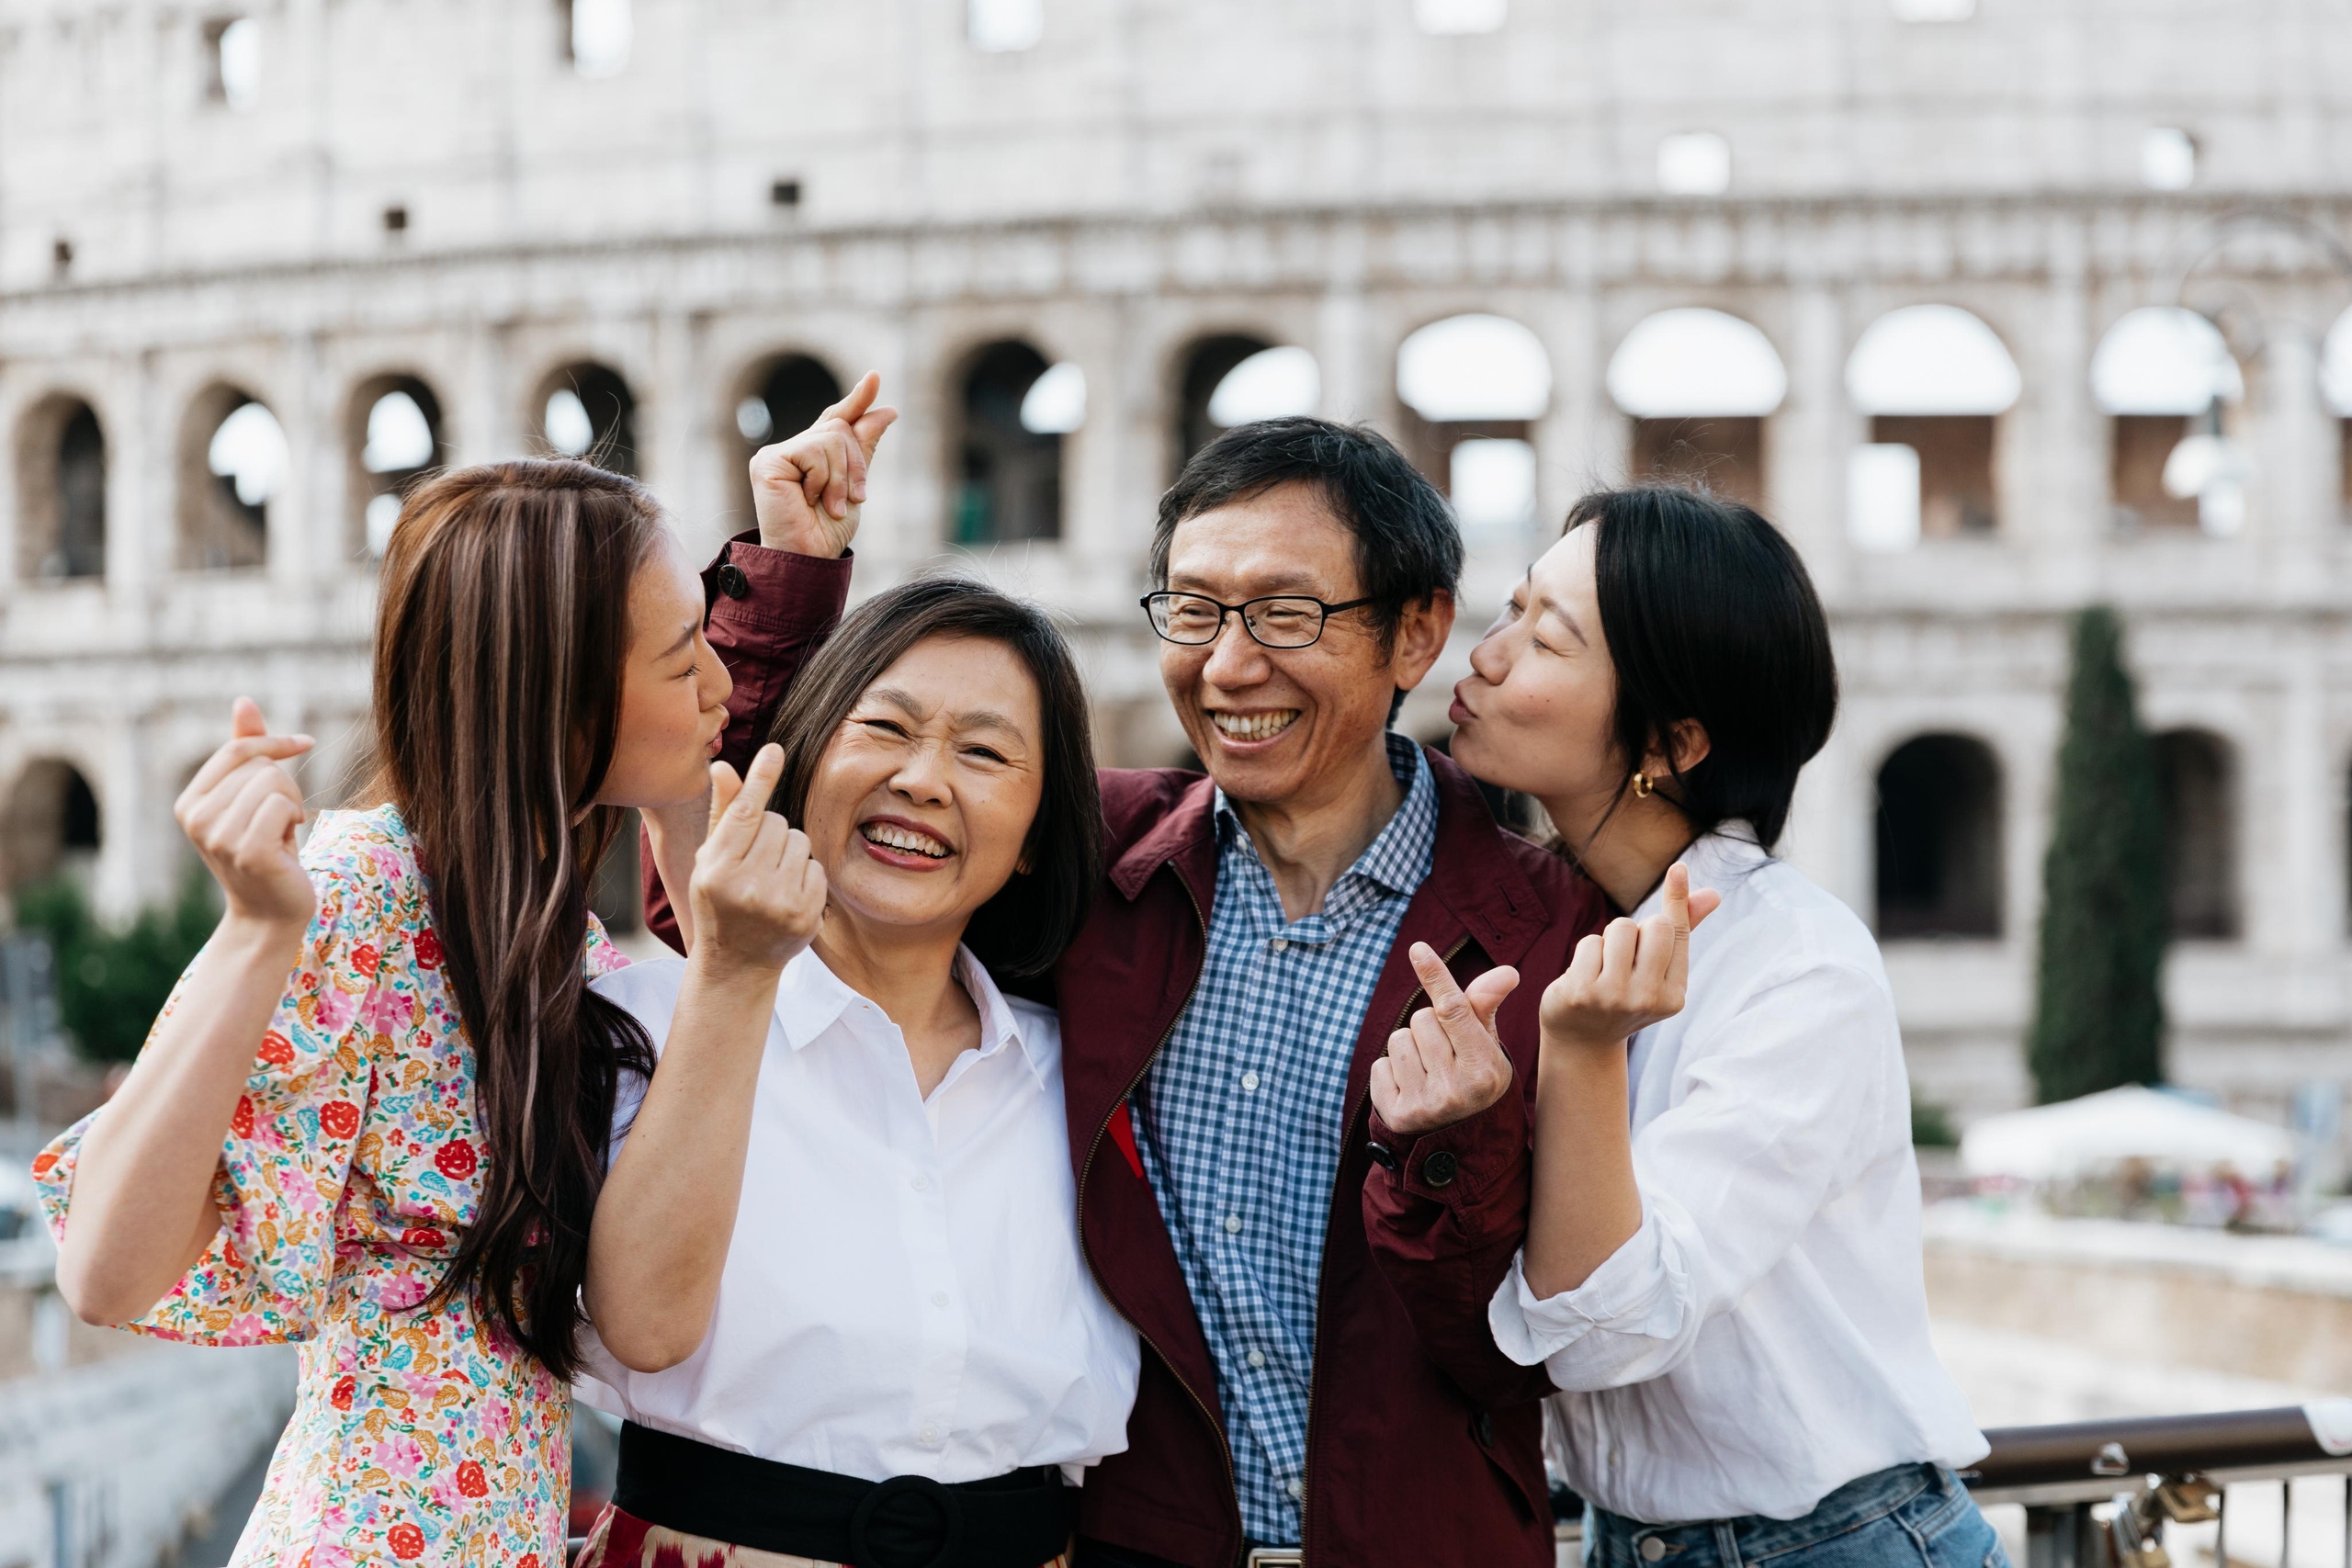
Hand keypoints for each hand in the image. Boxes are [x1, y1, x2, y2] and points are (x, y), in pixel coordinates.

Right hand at [174, 698, 313, 933]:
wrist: (270, 912)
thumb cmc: (266, 850)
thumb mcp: (252, 797)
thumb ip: (247, 750)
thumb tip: (243, 700)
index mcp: (188, 802)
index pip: (237, 749)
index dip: (274, 742)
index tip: (304, 743)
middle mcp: (194, 819)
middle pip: (260, 765)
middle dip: (285, 785)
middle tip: (281, 820)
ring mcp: (217, 837)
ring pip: (274, 782)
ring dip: (292, 804)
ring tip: (282, 832)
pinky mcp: (247, 852)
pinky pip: (284, 806)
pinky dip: (296, 819)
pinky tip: (287, 843)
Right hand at [686, 745, 825, 977]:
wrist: (737, 965)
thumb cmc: (720, 904)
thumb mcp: (710, 862)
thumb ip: (722, 815)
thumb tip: (723, 766)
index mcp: (716, 871)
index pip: (743, 814)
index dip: (760, 779)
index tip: (775, 750)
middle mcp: (746, 887)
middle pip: (777, 823)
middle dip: (771, 833)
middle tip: (756, 862)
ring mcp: (778, 903)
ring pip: (800, 841)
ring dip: (790, 852)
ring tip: (771, 878)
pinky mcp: (806, 915)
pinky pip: (816, 867)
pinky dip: (805, 874)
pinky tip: (788, 894)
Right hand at [750, 371, 898, 557]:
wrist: (810, 557)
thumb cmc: (827, 530)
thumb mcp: (855, 485)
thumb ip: (863, 448)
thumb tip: (885, 410)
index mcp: (812, 455)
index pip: (836, 420)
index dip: (856, 401)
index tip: (874, 377)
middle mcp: (792, 449)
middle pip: (840, 428)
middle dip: (855, 465)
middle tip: (853, 497)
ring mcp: (776, 454)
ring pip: (830, 438)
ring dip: (841, 478)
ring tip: (830, 505)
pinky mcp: (768, 462)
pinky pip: (814, 451)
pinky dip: (823, 479)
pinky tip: (808, 500)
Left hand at [1369, 942, 1520, 1135]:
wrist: (1461, 1137)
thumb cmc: (1474, 1076)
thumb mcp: (1487, 1045)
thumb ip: (1485, 1007)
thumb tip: (1508, 972)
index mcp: (1485, 1068)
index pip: (1455, 1011)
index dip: (1436, 976)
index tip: (1418, 949)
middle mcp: (1456, 1089)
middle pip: (1422, 1019)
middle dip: (1430, 1028)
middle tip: (1444, 1054)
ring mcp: (1425, 1105)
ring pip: (1398, 1039)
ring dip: (1410, 1048)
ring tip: (1428, 1071)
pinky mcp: (1397, 1115)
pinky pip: (1379, 1064)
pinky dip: (1391, 1070)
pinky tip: (1411, 1088)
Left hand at [1538, 864, 1719, 1052]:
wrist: (1582, 1042)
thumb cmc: (1624, 995)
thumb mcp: (1657, 971)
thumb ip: (1682, 932)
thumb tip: (1713, 893)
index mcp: (1674, 996)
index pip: (1678, 933)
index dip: (1676, 898)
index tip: (1678, 868)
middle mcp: (1649, 999)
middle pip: (1653, 925)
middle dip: (1637, 930)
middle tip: (1626, 958)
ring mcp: (1613, 998)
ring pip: (1620, 928)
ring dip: (1610, 940)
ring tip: (1605, 967)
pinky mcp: (1580, 993)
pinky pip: (1590, 943)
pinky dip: (1586, 952)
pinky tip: (1584, 977)